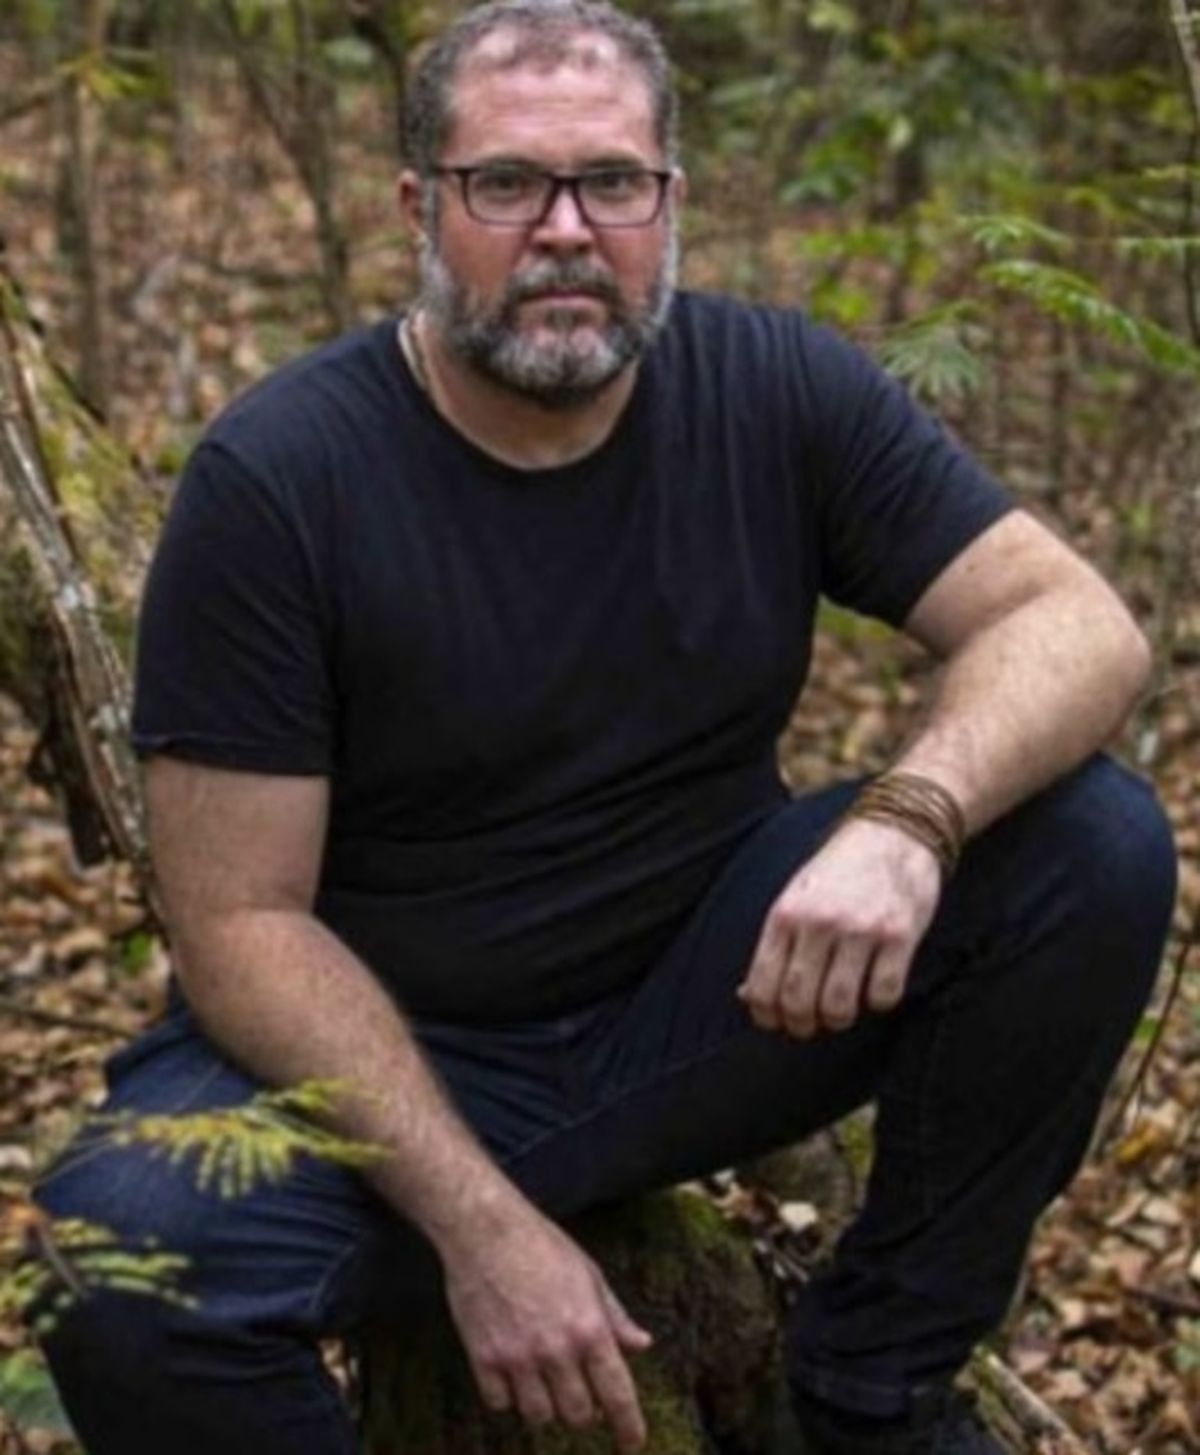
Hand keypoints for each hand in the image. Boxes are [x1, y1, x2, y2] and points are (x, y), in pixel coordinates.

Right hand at [441, 1206, 653, 1448]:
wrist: (486, 1230)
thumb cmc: (542, 1245)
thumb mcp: (589, 1274)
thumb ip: (615, 1315)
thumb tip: (641, 1344)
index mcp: (589, 1329)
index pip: (617, 1393)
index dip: (628, 1426)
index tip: (632, 1443)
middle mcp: (556, 1351)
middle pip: (577, 1415)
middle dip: (583, 1412)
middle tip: (580, 1396)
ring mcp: (518, 1358)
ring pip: (538, 1416)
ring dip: (545, 1406)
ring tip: (542, 1380)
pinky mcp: (484, 1358)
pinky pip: (500, 1404)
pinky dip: (507, 1397)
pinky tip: (510, 1373)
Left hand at [737, 816, 942, 1037]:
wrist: (894, 832)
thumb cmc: (839, 870)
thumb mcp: (795, 896)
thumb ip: (775, 944)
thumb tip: (747, 995)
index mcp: (786, 914)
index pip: (763, 984)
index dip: (766, 1016)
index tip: (775, 1022)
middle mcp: (819, 923)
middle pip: (798, 1001)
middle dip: (800, 1025)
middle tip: (808, 1025)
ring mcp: (860, 930)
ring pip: (839, 1005)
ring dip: (838, 1019)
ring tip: (840, 1011)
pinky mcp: (900, 936)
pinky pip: (883, 994)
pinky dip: (878, 1001)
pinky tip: (874, 987)